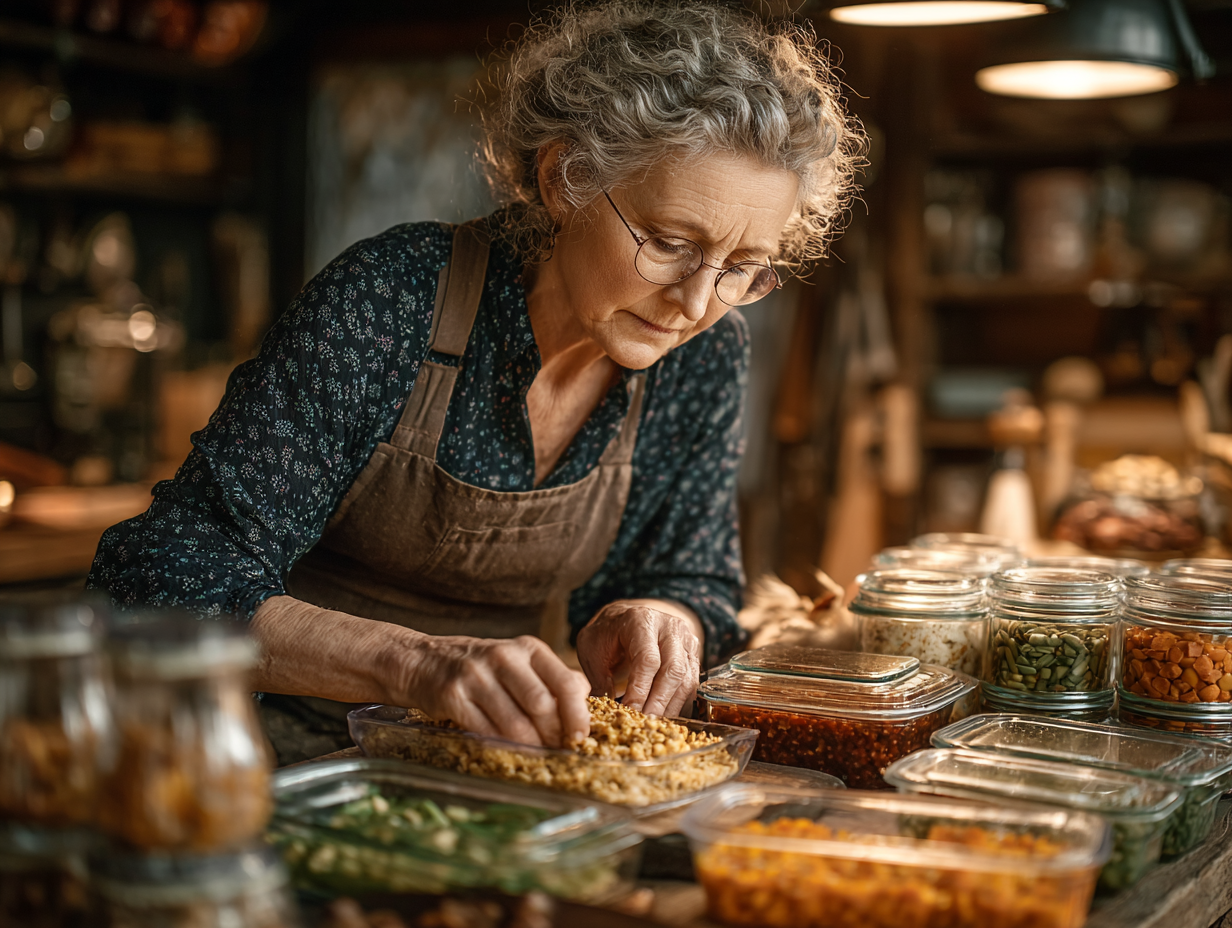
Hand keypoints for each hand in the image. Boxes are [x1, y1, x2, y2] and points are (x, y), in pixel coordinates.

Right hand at [398, 634, 590, 748]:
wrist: (423, 661)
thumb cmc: (480, 667)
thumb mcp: (518, 662)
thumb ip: (550, 678)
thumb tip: (585, 699)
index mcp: (528, 649)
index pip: (565, 682)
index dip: (577, 714)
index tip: (580, 736)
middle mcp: (504, 657)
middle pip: (542, 705)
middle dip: (553, 735)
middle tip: (556, 752)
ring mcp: (477, 675)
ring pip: (515, 722)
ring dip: (530, 747)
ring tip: (536, 757)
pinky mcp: (454, 695)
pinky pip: (486, 731)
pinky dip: (501, 747)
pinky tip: (508, 754)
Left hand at [576, 600, 701, 716]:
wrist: (624, 619)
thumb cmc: (606, 635)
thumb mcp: (592, 649)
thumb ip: (599, 679)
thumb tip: (604, 713)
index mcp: (641, 621)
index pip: (647, 659)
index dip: (640, 689)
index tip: (630, 712)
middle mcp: (669, 627)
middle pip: (673, 669)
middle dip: (658, 702)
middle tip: (644, 724)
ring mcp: (685, 640)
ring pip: (686, 678)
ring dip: (670, 706)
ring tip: (654, 725)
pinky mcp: (693, 654)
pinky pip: (691, 683)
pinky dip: (678, 703)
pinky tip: (664, 716)